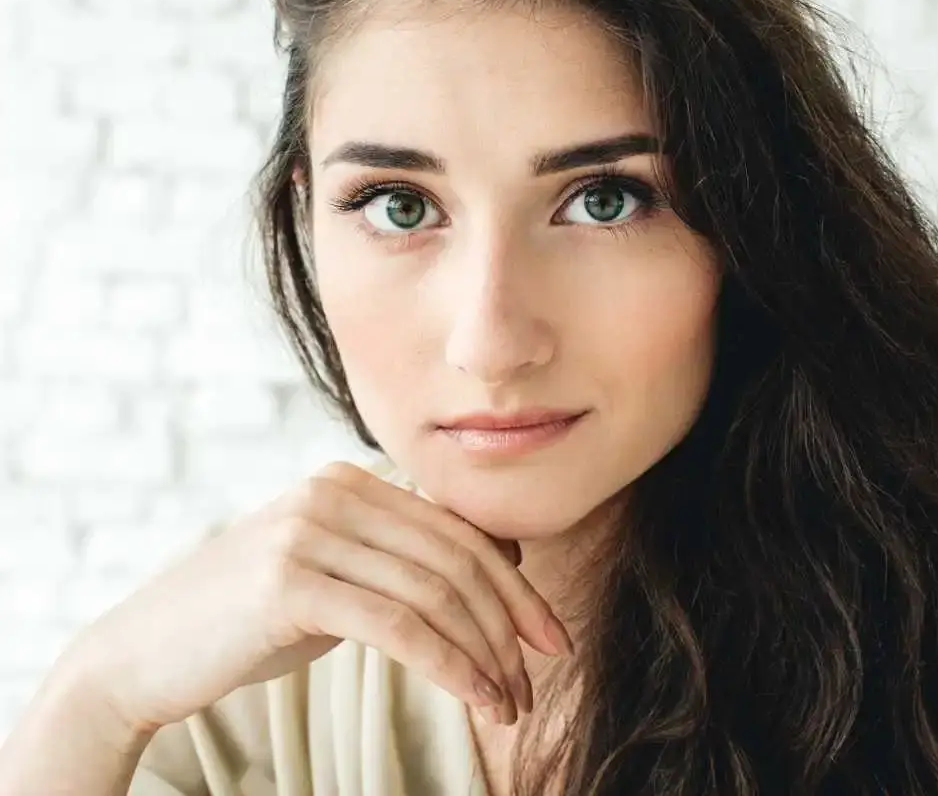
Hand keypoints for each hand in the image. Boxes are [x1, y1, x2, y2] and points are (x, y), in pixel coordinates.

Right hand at [65, 461, 572, 733]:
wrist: (144, 650)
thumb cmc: (252, 617)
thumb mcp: (339, 573)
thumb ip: (403, 557)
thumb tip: (503, 557)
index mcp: (350, 481)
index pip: (457, 532)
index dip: (513, 585)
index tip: (546, 635)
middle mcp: (334, 491)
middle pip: (455, 559)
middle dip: (509, 622)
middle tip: (537, 677)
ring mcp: (309, 530)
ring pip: (433, 593)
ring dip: (483, 654)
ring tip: (507, 703)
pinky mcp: (290, 580)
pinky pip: (397, 623)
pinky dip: (449, 663)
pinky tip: (475, 696)